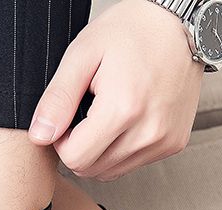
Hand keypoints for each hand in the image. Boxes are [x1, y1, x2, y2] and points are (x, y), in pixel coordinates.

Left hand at [29, 0, 204, 180]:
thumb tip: (40, 135)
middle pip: (92, 170)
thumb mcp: (84, 54)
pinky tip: (126, 121)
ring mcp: (163, 141)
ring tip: (108, 115)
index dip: (62, 141)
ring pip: (111, 172)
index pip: (75, 158)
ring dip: (100, 152)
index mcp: (123, 109)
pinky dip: (122, 149)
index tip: (69, 117)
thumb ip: (58, 98)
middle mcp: (148, 132)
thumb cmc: (133, 31)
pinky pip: (133, 164)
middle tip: (87, 114)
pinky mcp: (173, 144)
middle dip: (80, 148)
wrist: (181, 24)